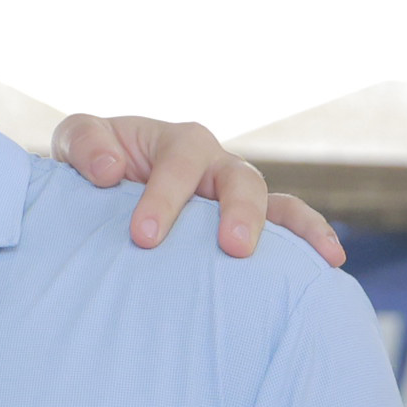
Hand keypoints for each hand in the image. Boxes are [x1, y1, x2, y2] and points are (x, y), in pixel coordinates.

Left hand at [51, 114, 347, 266]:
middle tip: (232, 249)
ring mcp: (236, 198)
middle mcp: (216, 166)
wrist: (99, 193)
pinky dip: (310, 239)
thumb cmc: (92, 165)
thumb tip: (110, 172)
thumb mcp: (76, 144)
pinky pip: (287, 229)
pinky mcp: (246, 226)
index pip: (180, 162)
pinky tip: (330, 263)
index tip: (144, 236)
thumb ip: (84, 144)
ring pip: (275, 203)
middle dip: (240, 212)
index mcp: (177, 143)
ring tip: (315, 258)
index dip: (165, 196)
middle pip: (241, 179)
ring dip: (293, 229)